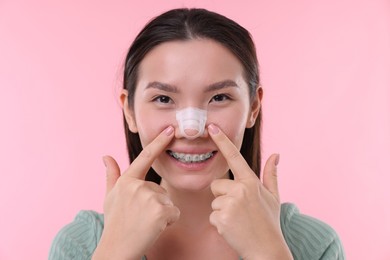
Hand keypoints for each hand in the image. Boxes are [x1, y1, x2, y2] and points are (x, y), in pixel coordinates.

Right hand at [93, 126, 179, 259]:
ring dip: (162, 213)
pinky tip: (154, 228)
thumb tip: (106, 156)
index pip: (145, 157)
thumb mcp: (110, 197)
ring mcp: (149, 198)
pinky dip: (168, 221)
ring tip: (145, 222)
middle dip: (156, 204)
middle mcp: (138, 186)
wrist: (116, 248)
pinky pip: (174, 213)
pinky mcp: (160, 211)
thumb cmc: (115, 222)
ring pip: (168, 202)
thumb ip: (111, 175)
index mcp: (127, 181)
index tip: (170, 130)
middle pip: (160, 190)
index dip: (159, 142)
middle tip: (141, 217)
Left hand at [208, 124, 291, 259]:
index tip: (212, 127)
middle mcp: (241, 189)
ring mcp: (230, 203)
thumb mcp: (274, 197)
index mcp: (251, 182)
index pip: (235, 157)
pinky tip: (232, 228)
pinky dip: (219, 223)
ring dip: (221, 211)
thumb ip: (271, 174)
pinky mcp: (221, 217)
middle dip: (223, 197)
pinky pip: (212, 215)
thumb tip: (277, 154)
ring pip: (213, 201)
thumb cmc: (269, 222)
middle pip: (217, 185)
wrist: (267, 249)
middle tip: (238, 210)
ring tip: (237, 220)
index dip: (222, 141)